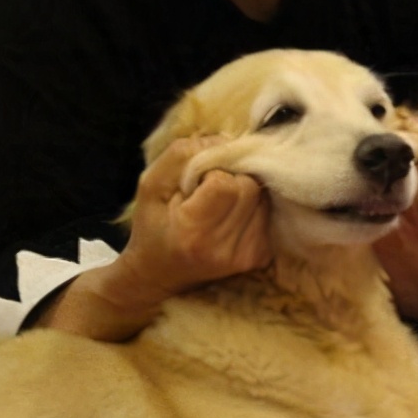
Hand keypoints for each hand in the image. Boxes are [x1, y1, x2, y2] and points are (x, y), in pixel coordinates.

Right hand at [119, 135, 272, 300]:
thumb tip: (225, 140)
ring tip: (218, 203)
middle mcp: (225, 248)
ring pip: (262, 199)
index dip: (213, 169)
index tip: (197, 179)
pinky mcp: (260, 258)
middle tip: (209, 187)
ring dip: (243, 192)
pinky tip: (228, 216)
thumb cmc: (152, 227)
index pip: (225, 182)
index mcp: (194, 232)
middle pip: (250, 187)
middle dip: (232, 177)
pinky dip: (250, 208)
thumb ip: (183, 155)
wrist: (158, 277)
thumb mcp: (151, 185)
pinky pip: (266, 214)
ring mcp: (246, 256)